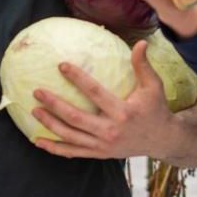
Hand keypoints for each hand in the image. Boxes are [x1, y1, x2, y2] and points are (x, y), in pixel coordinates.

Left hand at [31, 41, 180, 159]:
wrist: (162, 140)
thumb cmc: (156, 109)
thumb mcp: (153, 86)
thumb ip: (143, 65)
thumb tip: (140, 42)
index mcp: (123, 112)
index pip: (95, 93)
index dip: (77, 78)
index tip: (61, 65)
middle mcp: (111, 131)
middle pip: (75, 117)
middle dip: (54, 104)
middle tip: (37, 92)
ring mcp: (103, 145)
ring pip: (70, 136)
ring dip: (50, 124)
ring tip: (35, 111)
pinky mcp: (100, 154)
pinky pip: (73, 152)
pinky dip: (54, 149)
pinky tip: (38, 141)